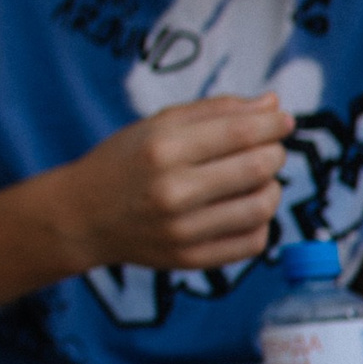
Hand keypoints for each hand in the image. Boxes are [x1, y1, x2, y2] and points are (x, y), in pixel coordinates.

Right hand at [53, 95, 291, 273]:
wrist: (81, 216)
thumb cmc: (122, 162)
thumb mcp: (155, 125)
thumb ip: (213, 111)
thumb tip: (272, 104)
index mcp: (161, 148)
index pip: (241, 132)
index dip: (272, 123)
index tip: (281, 119)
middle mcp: (172, 190)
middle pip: (257, 168)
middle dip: (273, 152)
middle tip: (267, 148)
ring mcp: (182, 229)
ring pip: (261, 206)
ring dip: (271, 187)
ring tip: (256, 179)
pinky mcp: (190, 258)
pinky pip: (253, 242)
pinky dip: (260, 222)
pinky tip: (242, 208)